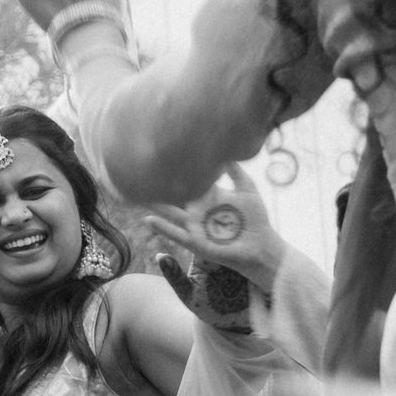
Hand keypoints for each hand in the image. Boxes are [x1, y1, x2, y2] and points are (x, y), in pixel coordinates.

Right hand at [143, 165, 284, 297]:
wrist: (262, 246)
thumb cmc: (256, 219)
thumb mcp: (248, 190)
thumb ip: (237, 171)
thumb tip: (227, 148)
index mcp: (208, 195)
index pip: (189, 179)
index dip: (177, 169)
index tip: (162, 154)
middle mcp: (197, 208)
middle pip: (173, 194)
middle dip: (158, 185)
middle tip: (138, 172)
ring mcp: (194, 225)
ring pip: (169, 212)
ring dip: (153, 205)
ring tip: (134, 195)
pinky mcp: (195, 241)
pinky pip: (175, 234)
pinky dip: (162, 227)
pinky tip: (148, 219)